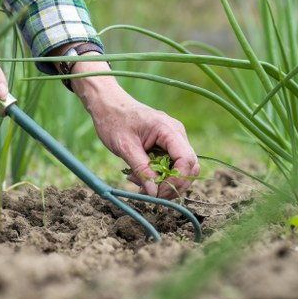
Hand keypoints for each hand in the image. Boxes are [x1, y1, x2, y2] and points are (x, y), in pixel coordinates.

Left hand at [71, 59, 198, 198]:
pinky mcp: (167, 145)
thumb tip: (154, 193)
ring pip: (180, 169)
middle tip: (148, 193)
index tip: (157, 192)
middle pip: (189, 167)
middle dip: (171, 185)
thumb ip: (142, 169)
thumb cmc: (115, 121)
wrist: (108, 105)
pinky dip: (157, 175)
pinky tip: (138, 175)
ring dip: (162, 182)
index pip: (187, 160)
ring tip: (137, 180)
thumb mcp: (125, 147)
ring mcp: (173, 139)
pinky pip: (169, 165)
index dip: (176, 180)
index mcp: (169, 130)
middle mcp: (177, 134)